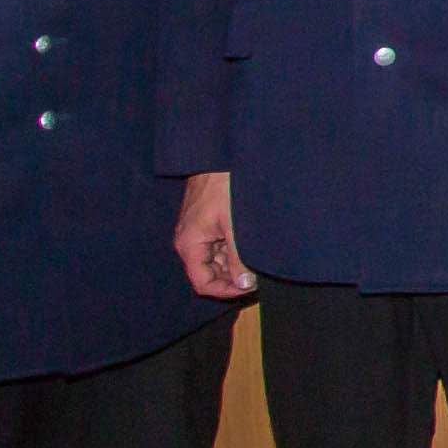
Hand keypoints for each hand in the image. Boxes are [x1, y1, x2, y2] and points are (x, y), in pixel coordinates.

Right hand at [175, 172, 254, 300]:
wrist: (218, 156)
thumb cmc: (223, 187)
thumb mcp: (234, 226)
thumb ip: (238, 257)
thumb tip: (243, 284)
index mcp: (189, 244)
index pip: (203, 283)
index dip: (226, 290)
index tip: (249, 287)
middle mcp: (189, 241)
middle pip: (208, 273)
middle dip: (232, 278)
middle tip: (258, 276)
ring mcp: (197, 232)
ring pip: (215, 260)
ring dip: (234, 264)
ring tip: (258, 262)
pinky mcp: (206, 223)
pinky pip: (217, 246)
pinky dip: (233, 250)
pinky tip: (251, 247)